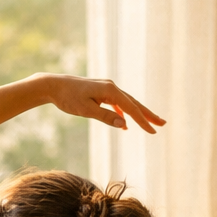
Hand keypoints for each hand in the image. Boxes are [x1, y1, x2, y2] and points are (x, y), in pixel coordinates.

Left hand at [38, 74, 165, 132]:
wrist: (54, 85)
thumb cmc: (68, 98)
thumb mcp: (86, 110)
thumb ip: (106, 117)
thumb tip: (125, 125)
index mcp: (110, 91)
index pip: (131, 109)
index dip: (143, 121)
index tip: (153, 131)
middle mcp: (111, 87)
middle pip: (134, 103)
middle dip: (148, 114)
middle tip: (162, 124)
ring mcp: (107, 88)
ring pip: (127, 102)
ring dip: (138, 113)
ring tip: (150, 122)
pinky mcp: (101, 91)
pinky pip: (117, 103)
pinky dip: (123, 112)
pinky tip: (125, 122)